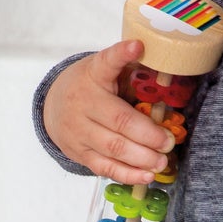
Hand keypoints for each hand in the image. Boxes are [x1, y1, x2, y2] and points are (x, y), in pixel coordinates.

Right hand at [43, 39, 177, 180]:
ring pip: (112, 148)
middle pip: (118, 121)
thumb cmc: (91, 86)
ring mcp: (79, 131)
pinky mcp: (79, 153)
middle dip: (148, 134)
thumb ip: (130, 70)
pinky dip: (128, 174)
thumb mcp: (105, 70)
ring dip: (141, 157)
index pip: (107, 62)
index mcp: (93, 75)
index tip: (138, 46)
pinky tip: (147, 175)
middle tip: (168, 142)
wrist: (53, 105)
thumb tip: (167, 77)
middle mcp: (83, 103)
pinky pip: (105, 167)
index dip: (122, 55)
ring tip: (162, 161)